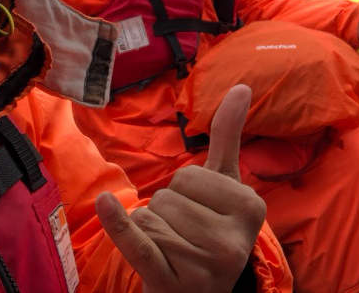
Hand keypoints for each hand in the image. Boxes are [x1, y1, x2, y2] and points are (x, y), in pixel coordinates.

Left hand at [96, 85, 266, 291]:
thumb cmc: (212, 229)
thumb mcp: (225, 186)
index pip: (190, 175)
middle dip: (167, 210)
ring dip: (151, 229)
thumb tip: (242, 85)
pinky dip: (118, 225)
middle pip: (168, 195)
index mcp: (251, 209)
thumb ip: (229, 136)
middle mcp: (233, 241)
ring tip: (174, 249)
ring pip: (150, 217)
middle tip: (186, 235)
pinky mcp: (171, 280)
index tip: (201, 212)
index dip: (185, 190)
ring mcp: (203, 265)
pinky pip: (138, 244)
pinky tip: (107, 204)